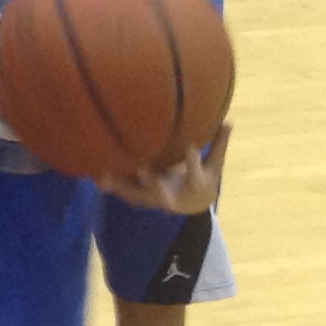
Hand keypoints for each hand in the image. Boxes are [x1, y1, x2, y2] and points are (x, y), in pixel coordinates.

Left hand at [99, 122, 231, 213]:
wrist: (193, 205)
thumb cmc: (205, 178)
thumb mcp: (215, 165)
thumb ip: (219, 144)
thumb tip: (229, 120)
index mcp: (194, 186)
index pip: (195, 173)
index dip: (192, 161)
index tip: (190, 146)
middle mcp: (174, 195)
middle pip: (162, 193)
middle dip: (153, 183)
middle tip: (142, 169)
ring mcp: (157, 200)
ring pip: (138, 196)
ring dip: (123, 187)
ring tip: (106, 176)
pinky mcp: (143, 198)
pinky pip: (125, 193)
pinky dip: (112, 186)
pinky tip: (96, 175)